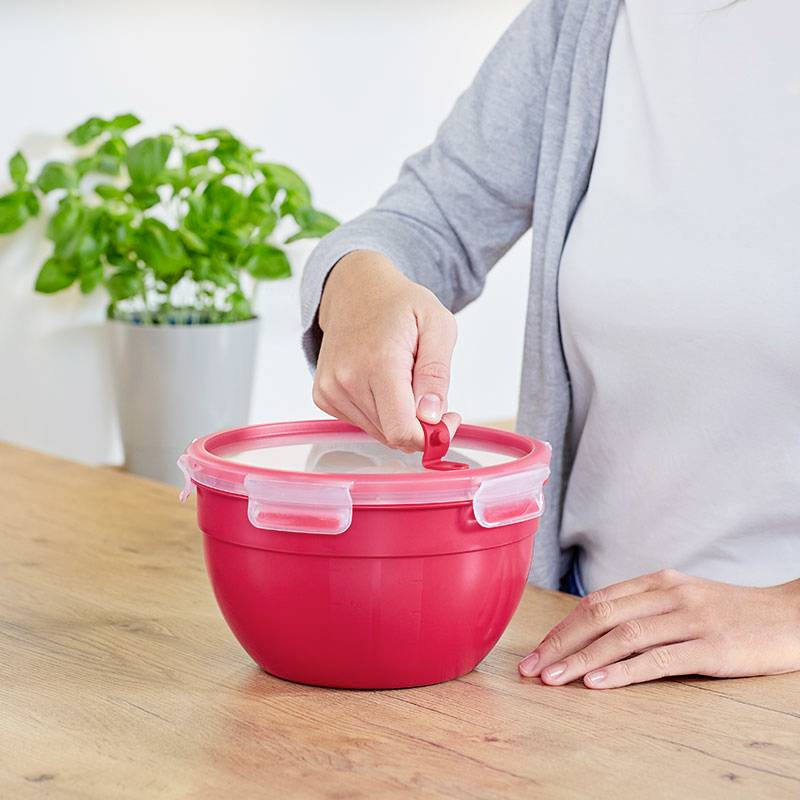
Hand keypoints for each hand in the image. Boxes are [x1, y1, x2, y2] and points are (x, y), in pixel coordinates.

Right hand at [315, 250, 459, 451]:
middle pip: (392, 436)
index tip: (447, 419)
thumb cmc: (400, 304)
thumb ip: (437, 374)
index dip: (431, 436)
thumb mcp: (438, 325)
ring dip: (398, 417)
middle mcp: (347, 380)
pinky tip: (381, 382)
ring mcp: (331, 389)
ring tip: (404, 381)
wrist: (355, 289)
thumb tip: (431, 416)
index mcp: (379, 363)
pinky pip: (361, 423)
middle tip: (431, 396)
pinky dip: (379, 412)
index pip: (402, 431)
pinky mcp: (323, 396)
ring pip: (378, 433)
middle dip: (419, 425)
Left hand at [519, 569, 799, 688]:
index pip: (597, 601)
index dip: (562, 628)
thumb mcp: (684, 600)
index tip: (537, 652)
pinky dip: (623, 670)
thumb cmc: (733, 612)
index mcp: (658, 581)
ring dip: (581, 659)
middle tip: (532, 670)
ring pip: (623, 636)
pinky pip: (659, 659)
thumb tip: (595, 629)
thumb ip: (645, 608)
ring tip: (553, 680)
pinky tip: (598, 682)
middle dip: (561, 644)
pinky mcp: (712, 648)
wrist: (793, 617)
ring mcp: (691, 619)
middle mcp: (669, 594)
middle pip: (601, 616)